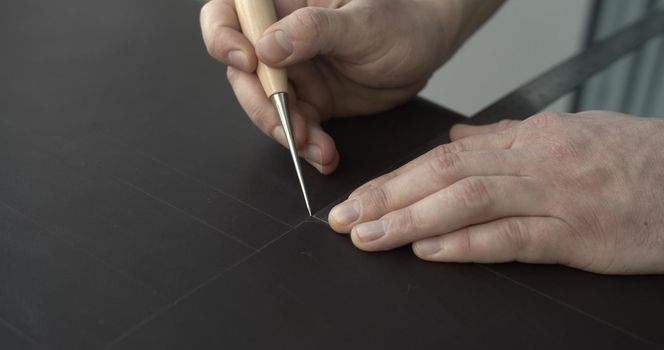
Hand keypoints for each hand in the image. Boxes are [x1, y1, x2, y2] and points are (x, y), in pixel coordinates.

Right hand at [200, 0, 502, 173]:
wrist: (428, 46)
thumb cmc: (401, 19)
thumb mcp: (363, 22)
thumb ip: (315, 30)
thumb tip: (267, 46)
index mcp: (284, 4)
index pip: (229, 13)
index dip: (223, 37)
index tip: (249, 61)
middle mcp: (280, 38)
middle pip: (241, 72)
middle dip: (260, 103)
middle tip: (287, 123)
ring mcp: (294, 72)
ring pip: (266, 106)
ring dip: (286, 131)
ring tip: (315, 146)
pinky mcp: (311, 101)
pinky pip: (296, 127)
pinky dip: (307, 146)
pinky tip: (325, 154)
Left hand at [329, 111, 663, 273]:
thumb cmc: (629, 159)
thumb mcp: (564, 134)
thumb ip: (506, 136)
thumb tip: (458, 134)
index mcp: (527, 139)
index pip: (445, 154)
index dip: (396, 176)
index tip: (360, 195)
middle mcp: (533, 160)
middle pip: (444, 172)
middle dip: (387, 195)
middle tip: (344, 217)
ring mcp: (554, 195)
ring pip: (468, 199)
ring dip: (411, 218)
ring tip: (370, 235)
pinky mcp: (577, 232)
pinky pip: (512, 236)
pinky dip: (465, 242)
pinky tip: (429, 249)